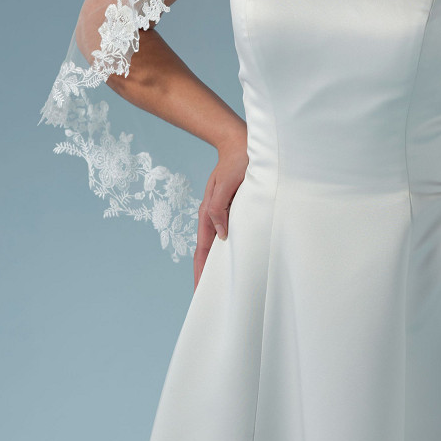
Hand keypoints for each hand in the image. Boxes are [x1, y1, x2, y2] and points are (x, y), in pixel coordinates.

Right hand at [194, 125, 249, 291]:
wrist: (240, 142)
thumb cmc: (236, 161)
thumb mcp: (227, 184)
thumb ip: (220, 207)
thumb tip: (220, 234)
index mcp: (209, 212)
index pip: (202, 250)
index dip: (201, 272)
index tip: (200, 292)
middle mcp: (213, 215)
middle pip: (206, 251)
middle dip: (206, 274)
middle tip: (210, 298)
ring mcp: (221, 212)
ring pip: (217, 244)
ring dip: (217, 263)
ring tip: (222, 285)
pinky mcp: (232, 208)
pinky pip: (228, 233)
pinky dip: (228, 248)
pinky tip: (234, 256)